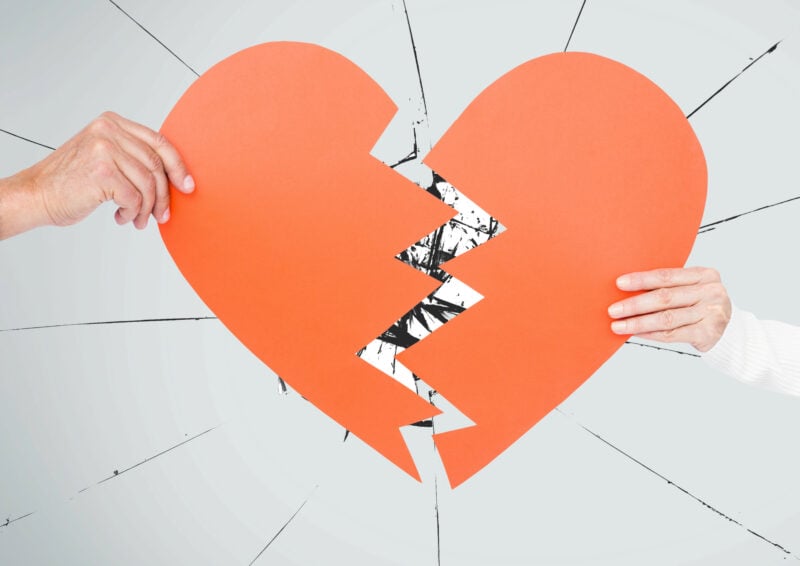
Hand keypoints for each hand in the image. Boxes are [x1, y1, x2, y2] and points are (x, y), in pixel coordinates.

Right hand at [0, 112, 193, 238]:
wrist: (37, 194)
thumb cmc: (71, 181)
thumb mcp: (105, 158)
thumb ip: (133, 157)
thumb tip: (173, 177)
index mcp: (112, 122)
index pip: (159, 142)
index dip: (178, 166)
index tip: (188, 186)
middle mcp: (108, 130)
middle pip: (156, 165)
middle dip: (163, 195)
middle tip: (162, 214)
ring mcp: (104, 148)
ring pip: (148, 184)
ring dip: (146, 208)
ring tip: (137, 219)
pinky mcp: (102, 171)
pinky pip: (134, 197)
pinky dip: (132, 212)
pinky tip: (121, 216)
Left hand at [608, 267, 731, 351]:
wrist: (728, 330)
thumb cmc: (699, 305)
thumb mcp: (690, 289)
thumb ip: (668, 287)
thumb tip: (627, 290)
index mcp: (704, 274)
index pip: (667, 276)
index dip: (641, 280)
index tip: (619, 283)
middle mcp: (711, 292)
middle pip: (665, 298)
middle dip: (635, 304)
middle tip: (614, 310)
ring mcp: (712, 313)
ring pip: (666, 318)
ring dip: (638, 323)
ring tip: (619, 325)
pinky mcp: (708, 333)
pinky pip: (672, 334)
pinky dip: (650, 334)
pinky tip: (635, 333)